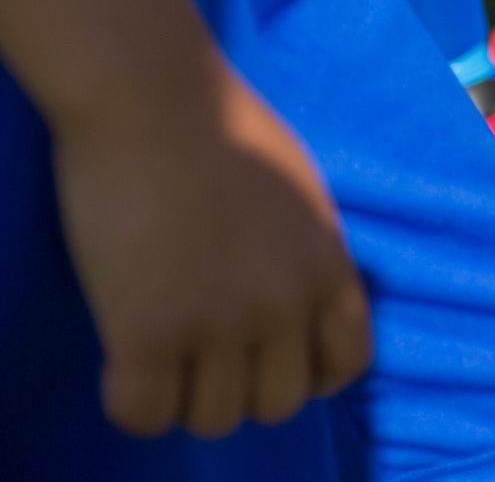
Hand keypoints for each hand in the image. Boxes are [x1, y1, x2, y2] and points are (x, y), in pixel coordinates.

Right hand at [51, 57, 370, 438]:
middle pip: (277, 403)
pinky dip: (134, 402)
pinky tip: (125, 362)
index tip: (271, 358)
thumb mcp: (303, 195)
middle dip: (242, 387)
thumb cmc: (225, 128)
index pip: (347, 364)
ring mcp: (218, 323)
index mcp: (329, 267)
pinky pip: (144, 414)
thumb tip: (295, 300)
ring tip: (163, 355)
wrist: (155, 98)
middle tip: (206, 353)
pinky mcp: (146, 332)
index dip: (307, 373)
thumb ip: (306, 253)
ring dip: (186, 396)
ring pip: (212, 417)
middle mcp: (285, 304)